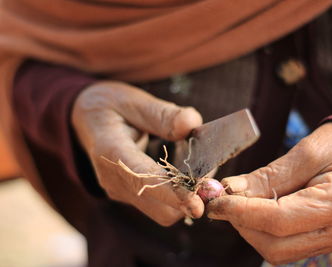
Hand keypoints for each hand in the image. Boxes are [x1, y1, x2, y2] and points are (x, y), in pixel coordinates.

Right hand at [72, 81, 203, 225]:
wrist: (84, 119)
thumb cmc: (109, 105)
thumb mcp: (132, 100)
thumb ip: (161, 113)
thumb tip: (192, 124)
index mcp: (111, 151)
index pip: (144, 180)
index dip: (173, 193)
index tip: (197, 202)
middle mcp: (114, 179)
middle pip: (159, 209)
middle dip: (188, 200)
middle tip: (211, 177)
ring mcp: (120, 190)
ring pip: (161, 211)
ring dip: (185, 199)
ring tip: (200, 172)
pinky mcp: (127, 193)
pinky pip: (157, 204)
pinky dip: (176, 196)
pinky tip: (186, 174)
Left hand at [207, 123, 331, 263]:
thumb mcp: (304, 153)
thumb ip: (266, 177)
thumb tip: (228, 190)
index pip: (279, 220)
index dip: (241, 211)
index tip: (215, 201)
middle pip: (276, 245)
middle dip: (242, 224)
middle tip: (224, 201)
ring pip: (277, 251)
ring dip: (249, 229)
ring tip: (239, 203)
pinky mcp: (323, 243)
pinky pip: (285, 246)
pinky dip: (262, 231)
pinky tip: (255, 210)